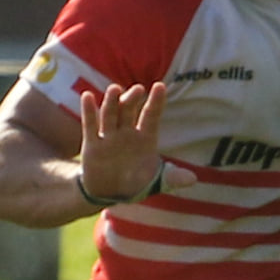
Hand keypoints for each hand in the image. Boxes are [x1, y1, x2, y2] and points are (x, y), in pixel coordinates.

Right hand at [78, 83, 196, 202]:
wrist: (110, 193)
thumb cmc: (137, 183)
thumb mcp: (157, 182)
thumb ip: (172, 177)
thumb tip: (193, 180)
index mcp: (145, 137)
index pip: (151, 116)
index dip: (156, 102)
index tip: (160, 86)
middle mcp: (127, 132)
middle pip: (129, 111)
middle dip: (133, 99)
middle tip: (138, 89)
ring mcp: (109, 136)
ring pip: (110, 114)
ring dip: (112, 102)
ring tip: (114, 89)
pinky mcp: (92, 144)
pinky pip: (91, 125)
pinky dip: (88, 111)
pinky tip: (87, 96)